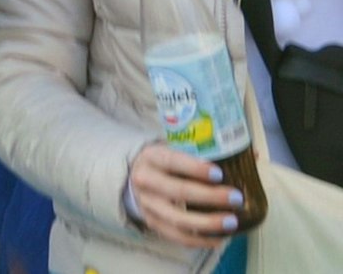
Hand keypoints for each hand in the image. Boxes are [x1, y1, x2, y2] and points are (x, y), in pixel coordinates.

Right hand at [127, 143, 247, 247]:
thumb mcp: (177, 148)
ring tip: (232, 223)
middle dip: (209, 196)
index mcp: (152, 157)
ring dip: (206, 222)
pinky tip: (219, 239)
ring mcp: (148, 204)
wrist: (136, 174)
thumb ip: (210, 152)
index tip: (219, 174)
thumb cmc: (166, 161)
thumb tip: (252, 155)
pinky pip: (176, 236)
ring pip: (177, 218)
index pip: (172, 161)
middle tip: (236, 198)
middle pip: (177, 191)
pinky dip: (199, 240)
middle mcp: (145, 180)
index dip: (195, 168)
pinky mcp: (152, 222)